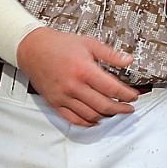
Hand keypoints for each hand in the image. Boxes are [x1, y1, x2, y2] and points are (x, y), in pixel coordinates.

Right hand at [16, 27, 140, 126]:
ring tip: (115, 113)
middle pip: (103, 105)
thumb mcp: (89, 44)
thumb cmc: (59, 45)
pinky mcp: (54, 103)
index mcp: (84, 71)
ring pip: (90, 115)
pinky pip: (72, 119)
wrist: (32, 49)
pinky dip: (87, 123)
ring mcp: (63, 97)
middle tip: (129, 108)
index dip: (127, 95)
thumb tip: (128, 60)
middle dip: (121, 109)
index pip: (112, 89)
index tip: (134, 96)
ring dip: (106, 116)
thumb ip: (111, 54)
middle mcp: (74, 86)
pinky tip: (95, 120)